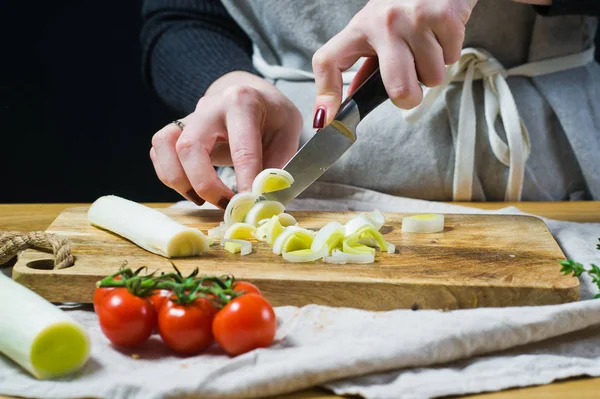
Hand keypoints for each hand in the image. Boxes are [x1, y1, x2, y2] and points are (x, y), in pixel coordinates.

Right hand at [150, 71, 302, 208]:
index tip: (250, 202)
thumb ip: (279, 164)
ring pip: (165, 146)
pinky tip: (191, 187)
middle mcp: (210, 107)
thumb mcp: (289, 132)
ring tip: (202, 198)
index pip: (241, 147)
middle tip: (225, 204)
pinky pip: (158, 152)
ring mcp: (189, 117)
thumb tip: (265, 197)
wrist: (250, 93)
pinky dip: (169, 175)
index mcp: (242, 103)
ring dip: (179, 180)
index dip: (246, 179)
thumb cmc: (271, 115)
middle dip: (204, 184)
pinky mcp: (176, 129)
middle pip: (189, 146)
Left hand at [311, 0, 477, 127]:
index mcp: (360, 27)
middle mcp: (384, 23)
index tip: (327, 120)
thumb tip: (350, 102)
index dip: (327, 95)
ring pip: (431, 78)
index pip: (329, 61)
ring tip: (427, 45)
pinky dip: (450, 53)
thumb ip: (367, 65)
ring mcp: (414, 19)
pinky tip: (441, 35)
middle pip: (399, 90)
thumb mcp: (378, 29)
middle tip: (411, 83)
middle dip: (410, 97)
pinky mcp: (444, 16)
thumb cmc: (405, 5)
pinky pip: (451, 59)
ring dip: (433, 69)